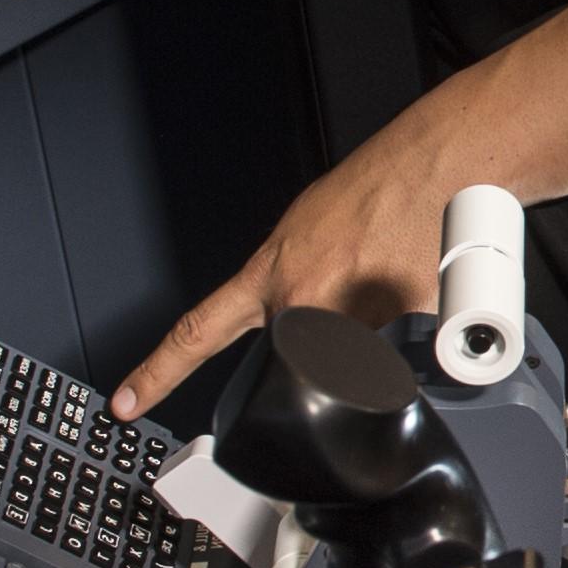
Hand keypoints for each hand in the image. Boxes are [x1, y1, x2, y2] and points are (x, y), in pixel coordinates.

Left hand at [114, 92, 490, 418]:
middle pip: (303, 361)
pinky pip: (408, 351)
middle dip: (332, 339)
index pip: (197, 332)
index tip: (125, 403)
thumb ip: (297, 278)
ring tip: (398, 269)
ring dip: (380, 323)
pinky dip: (418, 322)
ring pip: (360, 358)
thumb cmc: (383, 183)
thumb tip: (307, 313)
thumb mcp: (312, 228)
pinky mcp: (406, 327)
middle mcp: (306, 300)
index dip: (158, 372)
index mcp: (274, 273)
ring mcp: (356, 318)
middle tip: (362, 286)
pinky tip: (426, 279)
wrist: (441, 163)